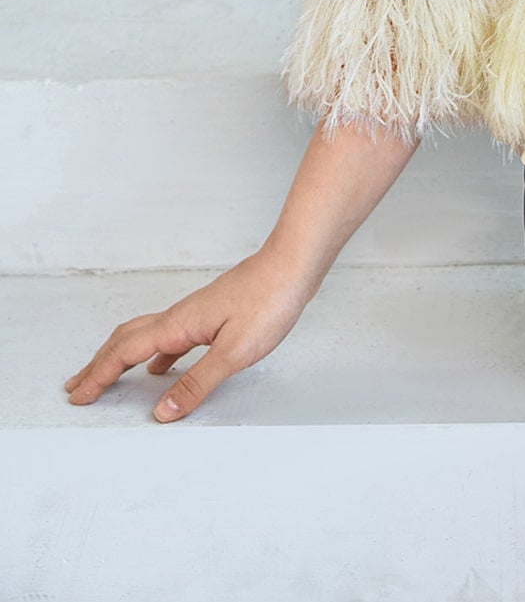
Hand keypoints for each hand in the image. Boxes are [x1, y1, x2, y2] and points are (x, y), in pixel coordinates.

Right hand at [63, 247, 318, 421]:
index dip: (99, 376)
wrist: (293, 265)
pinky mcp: (211, 315)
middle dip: (98, 365)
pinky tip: (162, 369)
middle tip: (76, 387)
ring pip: (145, 337)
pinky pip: (170, 338)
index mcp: (178, 325)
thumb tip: (161, 413)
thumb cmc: (268, 302)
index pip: (126, 354)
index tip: (76, 396)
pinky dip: (154, 355)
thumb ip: (197, 383)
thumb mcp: (234, 352)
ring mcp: (194, 314)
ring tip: (107, 378)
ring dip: (122, 359)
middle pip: (126, 340)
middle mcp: (179, 317)